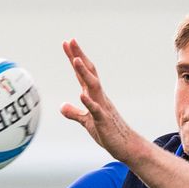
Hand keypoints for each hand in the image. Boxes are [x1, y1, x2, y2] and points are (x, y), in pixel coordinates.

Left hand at [60, 39, 142, 163]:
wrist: (126, 146)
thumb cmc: (108, 133)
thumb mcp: (86, 122)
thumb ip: (74, 113)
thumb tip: (62, 106)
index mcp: (94, 96)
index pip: (82, 74)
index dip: (74, 58)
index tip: (67, 43)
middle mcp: (99, 97)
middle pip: (89, 73)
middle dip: (79, 57)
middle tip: (71, 41)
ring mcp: (102, 108)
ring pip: (93, 87)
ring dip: (84, 73)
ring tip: (76, 60)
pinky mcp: (104, 121)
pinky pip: (96, 110)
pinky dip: (89, 102)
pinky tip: (81, 95)